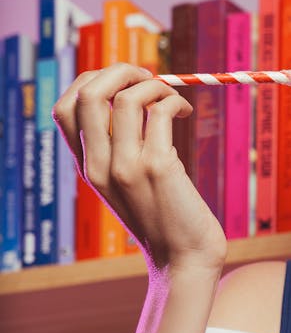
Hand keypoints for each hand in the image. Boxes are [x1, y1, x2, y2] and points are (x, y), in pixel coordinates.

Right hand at [53, 64, 226, 271]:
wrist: (184, 262)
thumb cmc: (164, 219)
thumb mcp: (129, 183)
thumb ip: (122, 148)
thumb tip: (136, 95)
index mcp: (87, 168)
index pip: (63, 108)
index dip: (91, 81)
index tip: (123, 82)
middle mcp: (98, 166)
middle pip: (87, 93)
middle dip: (119, 71)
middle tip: (148, 77)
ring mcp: (125, 167)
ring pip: (126, 98)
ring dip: (155, 84)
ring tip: (173, 97)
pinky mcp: (157, 168)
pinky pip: (160, 113)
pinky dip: (174, 101)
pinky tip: (185, 112)